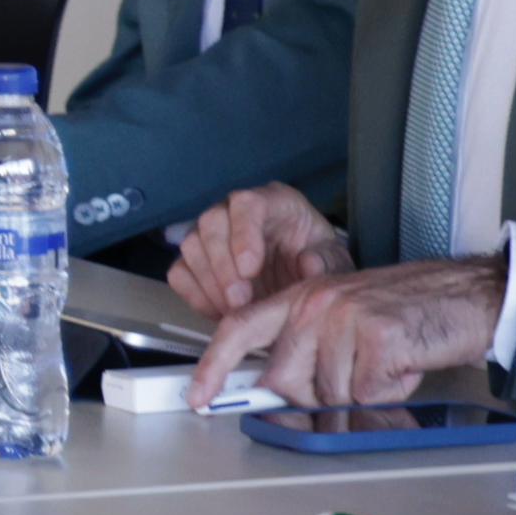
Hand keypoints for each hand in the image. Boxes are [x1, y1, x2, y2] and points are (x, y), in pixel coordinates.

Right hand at [165, 184, 349, 329]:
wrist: (303, 282)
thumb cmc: (318, 263)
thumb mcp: (335, 261)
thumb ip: (327, 262)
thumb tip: (309, 263)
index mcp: (273, 202)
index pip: (247, 203)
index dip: (243, 234)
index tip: (251, 270)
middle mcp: (235, 211)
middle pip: (211, 222)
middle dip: (223, 267)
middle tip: (240, 302)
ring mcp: (211, 235)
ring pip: (191, 246)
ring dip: (210, 284)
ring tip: (236, 312)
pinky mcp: (197, 261)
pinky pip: (180, 273)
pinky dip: (195, 296)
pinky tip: (221, 312)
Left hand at [193, 255, 504, 410]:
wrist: (469, 295)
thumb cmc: (408, 312)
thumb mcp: (344, 321)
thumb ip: (306, 351)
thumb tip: (276, 395)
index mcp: (301, 297)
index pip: (238, 328)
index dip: (214, 366)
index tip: (199, 397)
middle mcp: (316, 303)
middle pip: (288, 381)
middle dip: (320, 396)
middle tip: (357, 377)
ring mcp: (346, 318)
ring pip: (330, 392)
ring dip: (363, 392)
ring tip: (387, 362)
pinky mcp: (379, 337)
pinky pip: (368, 392)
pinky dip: (390, 390)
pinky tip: (403, 364)